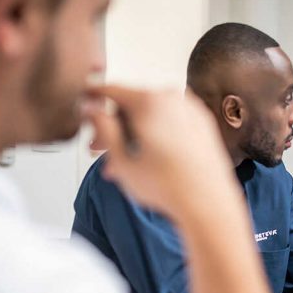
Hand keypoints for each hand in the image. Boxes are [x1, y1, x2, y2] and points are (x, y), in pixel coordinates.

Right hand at [84, 85, 235, 221]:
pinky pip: (171, 120)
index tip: (84, 104)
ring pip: (151, 114)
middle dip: (113, 125)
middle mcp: (172, 98)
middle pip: (132, 103)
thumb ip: (103, 129)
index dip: (93, 97)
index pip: (111, 90)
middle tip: (98, 147)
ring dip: (133, 133)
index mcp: (150, 102)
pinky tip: (144, 158)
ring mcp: (190, 108)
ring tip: (121, 163)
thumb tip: (91, 109)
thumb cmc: (169, 186)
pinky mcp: (202, 121)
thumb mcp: (123, 160)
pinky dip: (155, 133)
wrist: (209, 202)